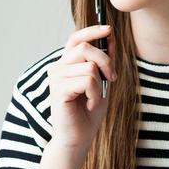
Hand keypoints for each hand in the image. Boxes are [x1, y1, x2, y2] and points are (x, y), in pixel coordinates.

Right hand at [47, 25, 116, 153]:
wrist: (77, 139)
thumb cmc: (88, 114)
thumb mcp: (102, 84)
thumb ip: (106, 62)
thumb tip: (111, 38)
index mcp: (66, 65)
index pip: (75, 39)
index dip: (92, 31)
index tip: (109, 29)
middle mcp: (58, 68)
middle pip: (85, 48)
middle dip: (106, 61)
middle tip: (112, 79)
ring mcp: (56, 79)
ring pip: (89, 66)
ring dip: (100, 85)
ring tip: (95, 99)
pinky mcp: (58, 90)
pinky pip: (87, 81)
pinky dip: (96, 94)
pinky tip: (90, 105)